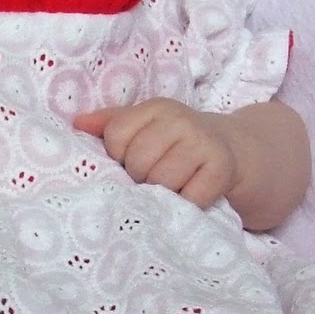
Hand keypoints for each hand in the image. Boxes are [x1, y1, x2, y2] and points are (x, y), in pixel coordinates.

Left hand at [74, 98, 239, 208]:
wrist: (238, 152)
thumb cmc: (180, 145)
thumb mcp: (148, 128)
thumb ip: (111, 124)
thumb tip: (76, 124)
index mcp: (156, 108)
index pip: (115, 137)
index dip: (120, 158)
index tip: (136, 161)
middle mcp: (180, 120)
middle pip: (137, 163)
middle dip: (142, 179)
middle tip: (158, 178)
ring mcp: (203, 142)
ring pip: (161, 182)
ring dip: (165, 194)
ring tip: (175, 187)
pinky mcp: (222, 168)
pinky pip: (188, 198)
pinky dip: (187, 205)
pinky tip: (192, 195)